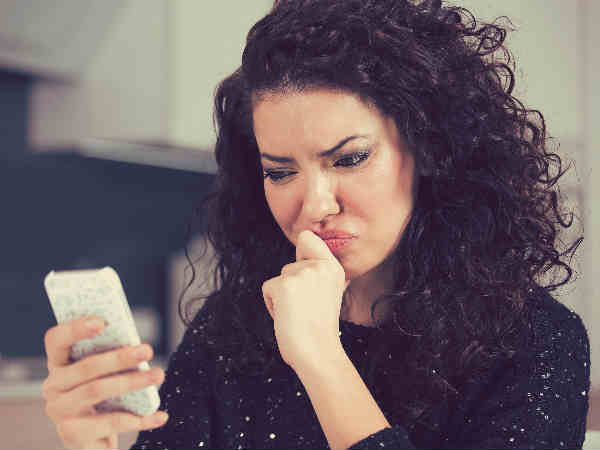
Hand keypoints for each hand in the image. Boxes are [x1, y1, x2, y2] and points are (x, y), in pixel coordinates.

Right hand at [42, 316, 167, 449]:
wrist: (93, 441)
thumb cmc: (102, 399)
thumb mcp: (103, 375)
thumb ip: (111, 357)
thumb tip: (138, 345)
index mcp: (60, 364)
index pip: (57, 340)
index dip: (75, 328)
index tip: (103, 321)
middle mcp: (54, 387)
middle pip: (86, 367)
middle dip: (120, 357)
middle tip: (147, 350)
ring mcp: (60, 412)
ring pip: (97, 390)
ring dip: (132, 382)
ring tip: (157, 375)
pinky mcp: (73, 434)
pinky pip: (112, 423)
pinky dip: (140, 419)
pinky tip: (160, 415)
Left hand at [261, 230, 349, 369]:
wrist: (318, 352)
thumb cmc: (319, 328)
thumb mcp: (330, 293)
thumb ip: (319, 273)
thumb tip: (307, 248)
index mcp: (333, 267)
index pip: (307, 237)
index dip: (300, 252)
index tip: (304, 273)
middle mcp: (320, 266)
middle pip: (289, 266)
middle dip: (291, 286)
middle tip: (306, 309)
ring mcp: (302, 274)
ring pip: (278, 278)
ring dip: (282, 297)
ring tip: (298, 314)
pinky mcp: (284, 285)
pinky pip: (268, 289)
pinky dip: (272, 305)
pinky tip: (287, 317)